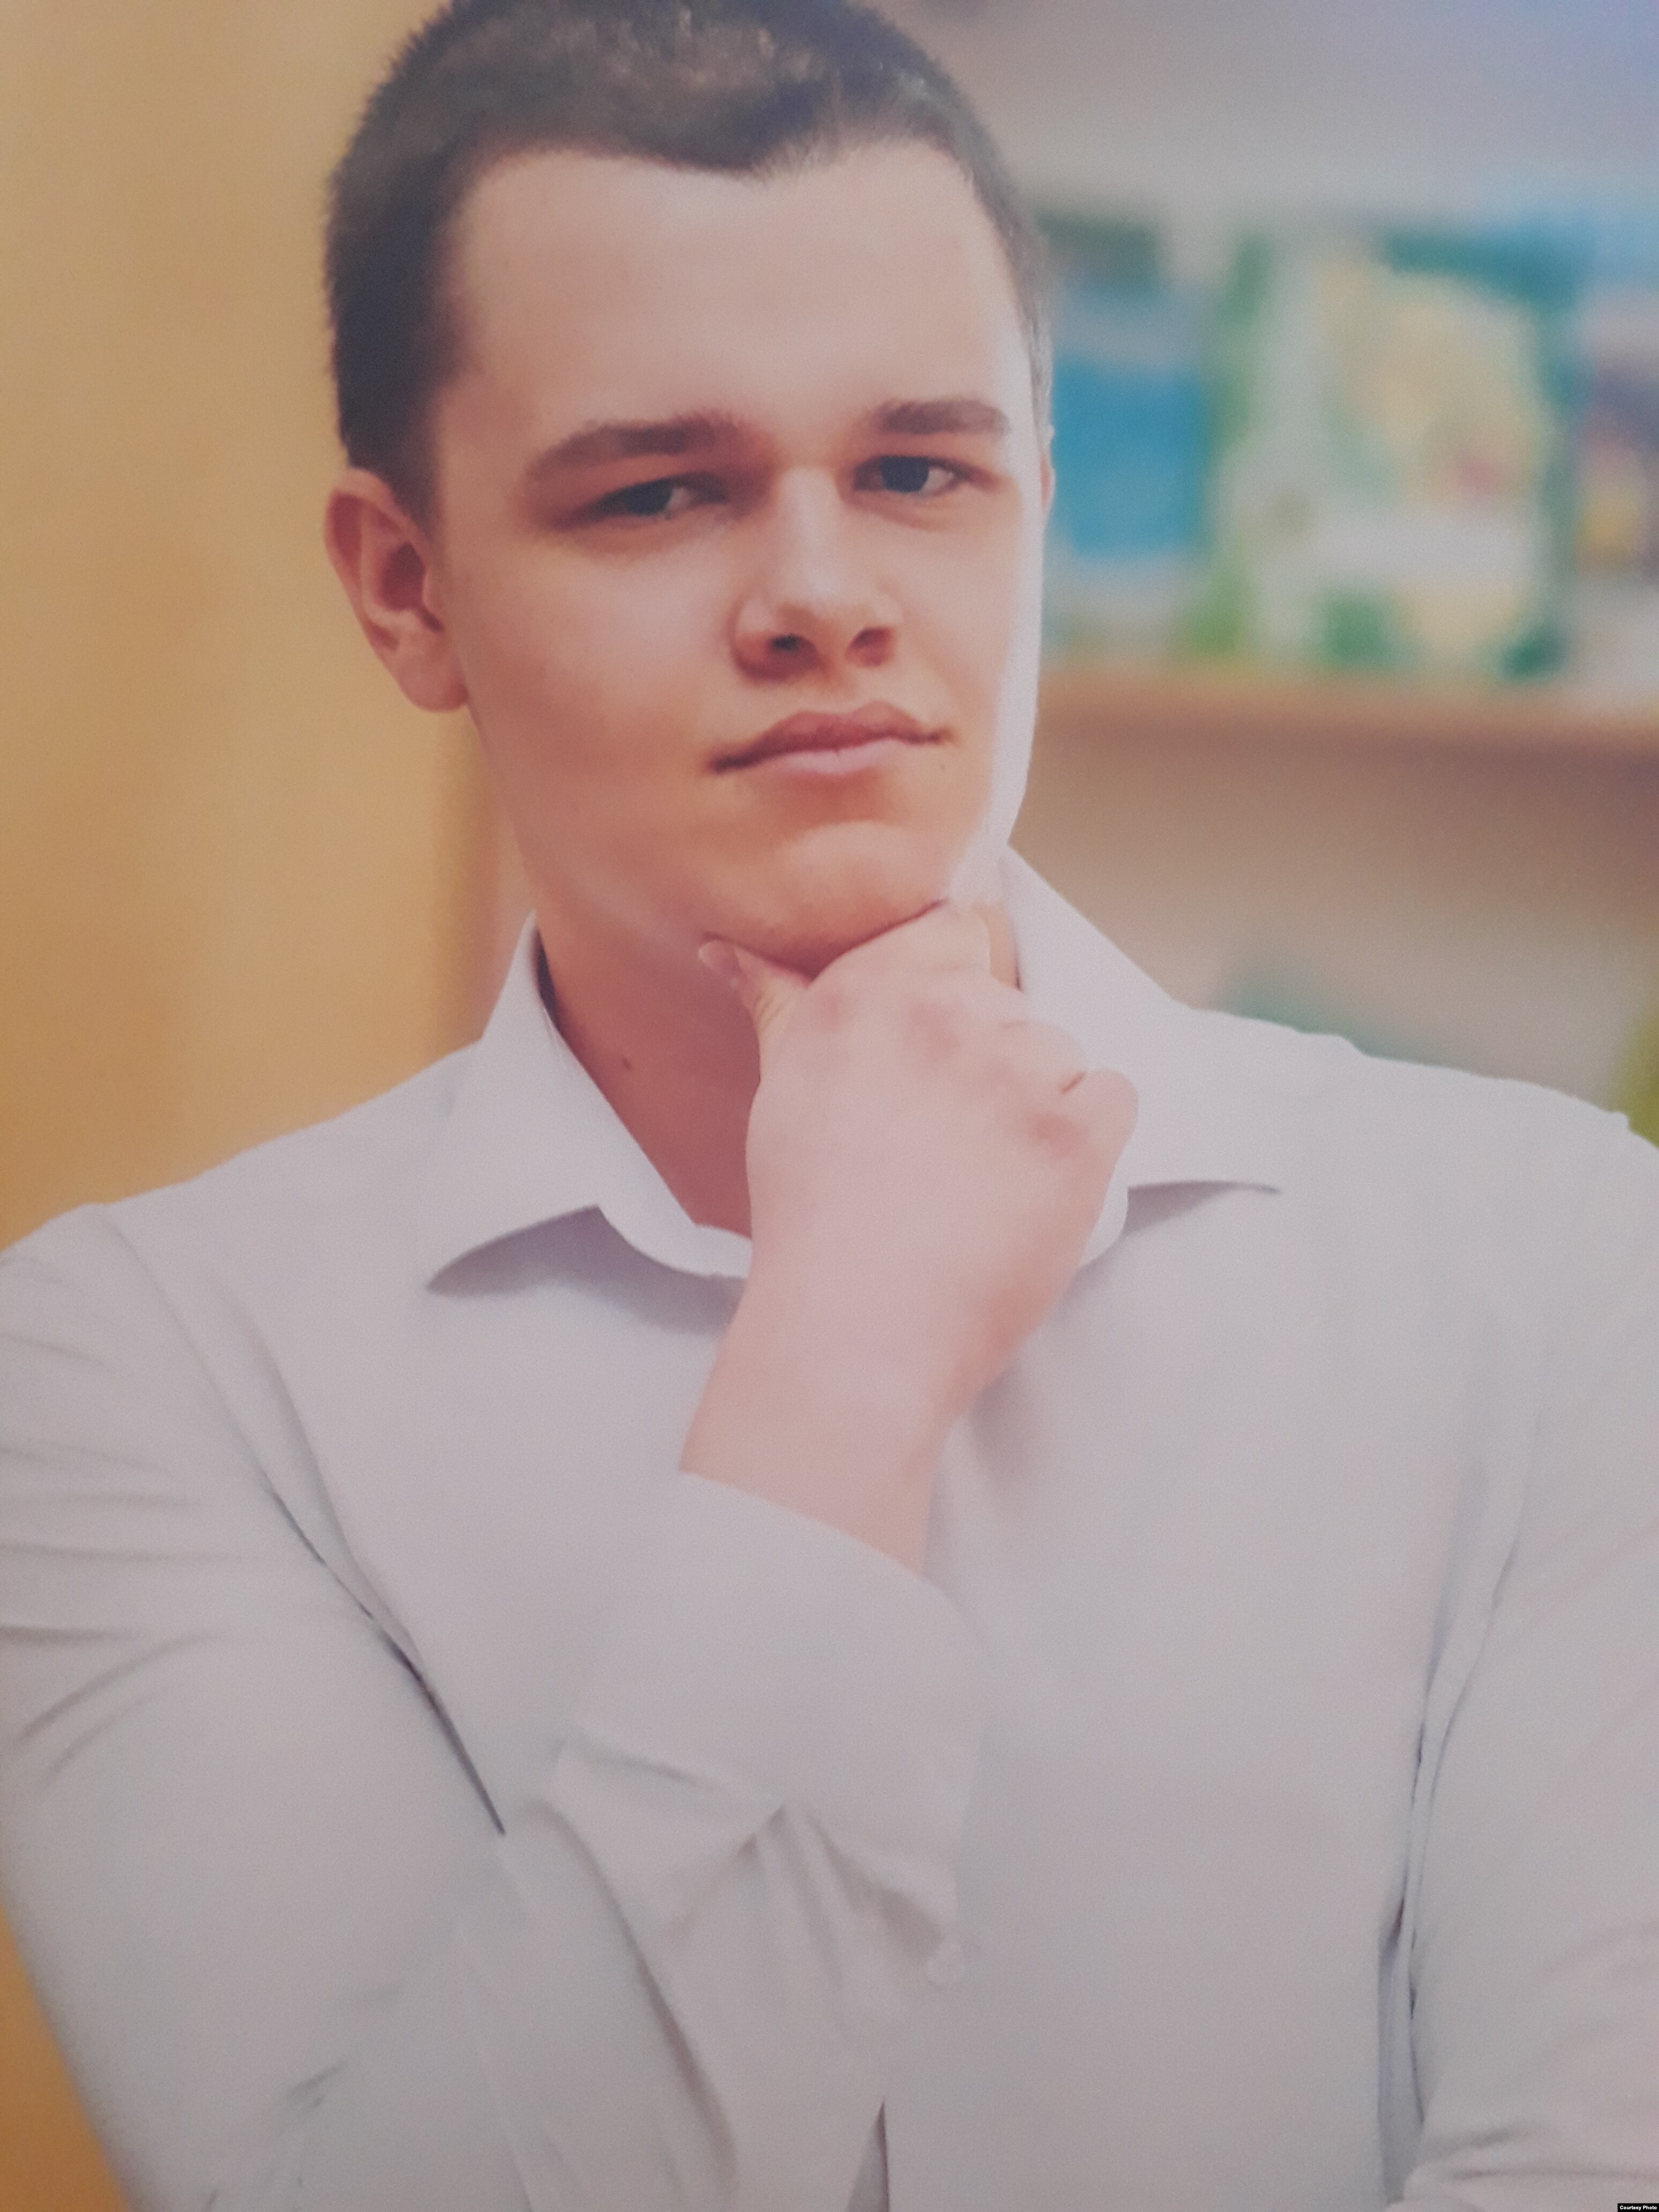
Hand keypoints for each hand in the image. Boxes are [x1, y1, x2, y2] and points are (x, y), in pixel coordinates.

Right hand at [681, 904, 1136, 1566]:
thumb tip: (726, 950)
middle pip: (1010, 1007)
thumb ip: (775, 1004)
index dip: (957, 995)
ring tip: (984, 1178)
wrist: (855, 1329)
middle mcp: (945, 1015)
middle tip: (947, 1145)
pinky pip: (1113, 1098)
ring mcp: (1017, 1070)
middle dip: (992, 1065)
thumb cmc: (810, 1216)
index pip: (954, 934)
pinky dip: (1088, 1139)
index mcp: (866, 993)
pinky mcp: (1076, 1131)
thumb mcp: (780, 1090)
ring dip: (1039, 1106)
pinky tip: (1032, 1187)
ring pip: (1061, 1055)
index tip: (938, 1057)